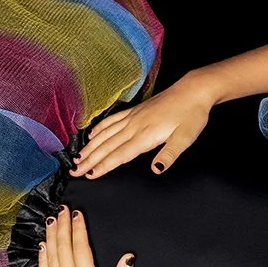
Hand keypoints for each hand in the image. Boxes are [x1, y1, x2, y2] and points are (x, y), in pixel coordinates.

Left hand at [40, 207, 133, 266]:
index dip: (78, 229)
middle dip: (62, 227)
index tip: (77, 214)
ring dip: (51, 237)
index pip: (80, 248)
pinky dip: (42, 257)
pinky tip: (43, 247)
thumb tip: (129, 257)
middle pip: (63, 248)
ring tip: (51, 221)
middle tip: (62, 210)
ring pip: (51, 257)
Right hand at [71, 73, 216, 177]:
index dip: (104, 166)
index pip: (120, 155)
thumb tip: (156, 169)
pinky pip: (111, 120)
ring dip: (90, 147)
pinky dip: (99, 128)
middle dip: (90, 159)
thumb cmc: (192, 115)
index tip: (89, 175)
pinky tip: (92, 135)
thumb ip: (169, 155)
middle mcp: (135, 126)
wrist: (193, 91)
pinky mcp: (135, 110)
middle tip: (74, 171)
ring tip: (78, 157)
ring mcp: (133, 117)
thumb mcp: (186, 138)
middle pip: (107, 146)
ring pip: (106, 134)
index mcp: (146, 135)